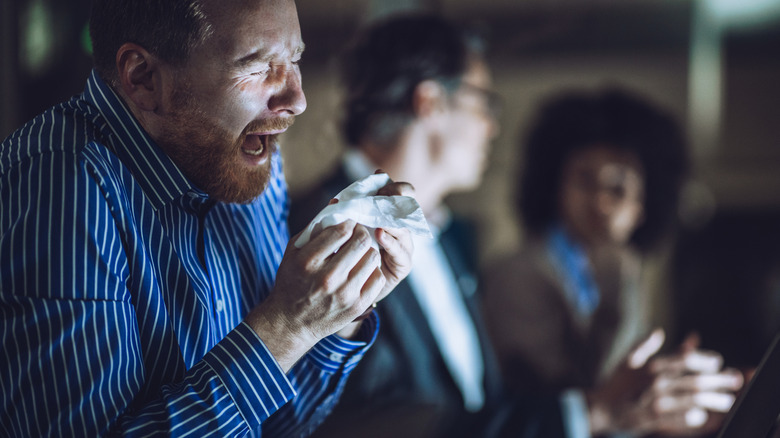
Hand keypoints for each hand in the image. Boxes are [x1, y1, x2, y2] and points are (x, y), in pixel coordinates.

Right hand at [245, 220, 385, 371]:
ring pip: (372, 257)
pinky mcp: (357, 306)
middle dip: (361, 232)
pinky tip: (362, 269)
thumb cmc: (292, 281)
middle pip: (361, 241)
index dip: (348, 222)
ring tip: (360, 252)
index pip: (341, 230)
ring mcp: (345, 294)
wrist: (291, 323)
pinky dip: (372, 270)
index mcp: (309, 261)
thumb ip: (315, 228)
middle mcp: (327, 278)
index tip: (348, 223)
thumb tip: (337, 203)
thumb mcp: (294, 251)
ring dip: (368, 250)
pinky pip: (378, 277)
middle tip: (358, 234)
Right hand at [588, 329, 743, 435]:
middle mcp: (657, 382)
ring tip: (727, 400)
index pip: (687, 359)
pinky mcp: (657, 419)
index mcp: (652, 366)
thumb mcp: (629, 360)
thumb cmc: (617, 384)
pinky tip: (705, 415)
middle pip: (696, 379)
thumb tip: (659, 331)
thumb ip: (646, 345)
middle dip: (720, 380)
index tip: (718, 362)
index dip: (707, 360)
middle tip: (735, 380)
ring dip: (715, 400)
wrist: (602, 409)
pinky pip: (684, 418)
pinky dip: (697, 416)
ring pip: (695, 399)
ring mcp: (657, 402)